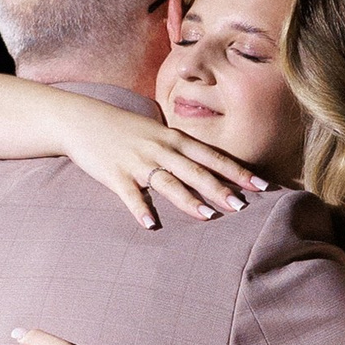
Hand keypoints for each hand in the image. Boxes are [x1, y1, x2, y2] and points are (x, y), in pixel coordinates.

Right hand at [58, 104, 266, 231]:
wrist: (82, 119)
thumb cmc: (124, 129)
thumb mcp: (157, 134)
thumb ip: (181, 150)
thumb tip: (208, 167)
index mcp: (174, 139)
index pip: (212, 156)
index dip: (238, 171)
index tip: (262, 184)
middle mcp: (161, 149)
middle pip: (196, 171)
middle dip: (221, 188)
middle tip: (243, 206)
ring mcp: (138, 162)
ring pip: (168, 183)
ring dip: (189, 200)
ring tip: (209, 217)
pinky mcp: (115, 175)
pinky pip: (130, 196)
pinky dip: (141, 210)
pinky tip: (151, 225)